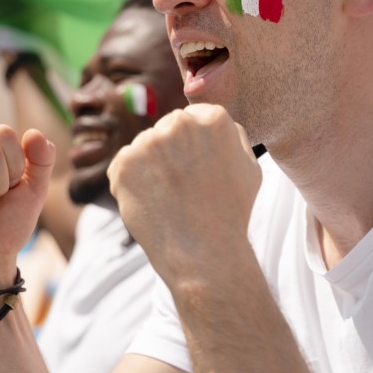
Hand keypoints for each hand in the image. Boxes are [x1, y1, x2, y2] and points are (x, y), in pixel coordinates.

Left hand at [108, 104, 261, 284]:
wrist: (204, 253)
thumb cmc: (230, 213)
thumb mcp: (249, 166)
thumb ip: (230, 135)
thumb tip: (206, 118)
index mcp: (213, 118)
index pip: (194, 118)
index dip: (194, 147)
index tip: (198, 171)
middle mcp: (179, 123)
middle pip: (166, 129)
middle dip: (170, 152)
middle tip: (183, 187)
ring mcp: (148, 142)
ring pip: (144, 147)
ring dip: (150, 167)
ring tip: (169, 198)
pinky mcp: (123, 163)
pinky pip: (124, 167)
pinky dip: (132, 184)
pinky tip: (152, 203)